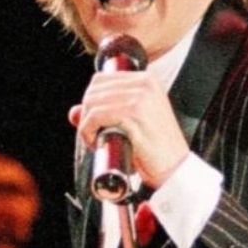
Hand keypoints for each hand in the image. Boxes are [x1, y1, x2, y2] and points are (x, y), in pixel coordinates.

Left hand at [69, 70, 188, 187]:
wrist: (174, 168)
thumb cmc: (153, 149)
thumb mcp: (129, 124)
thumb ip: (103, 112)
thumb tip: (73, 111)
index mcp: (147, 80)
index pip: (102, 78)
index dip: (91, 101)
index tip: (95, 122)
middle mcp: (145, 83)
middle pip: (94, 89)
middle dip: (86, 113)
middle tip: (94, 134)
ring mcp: (140, 97)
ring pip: (92, 102)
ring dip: (86, 125)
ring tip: (96, 141)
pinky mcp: (134, 113)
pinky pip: (95, 116)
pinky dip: (88, 131)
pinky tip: (96, 143)